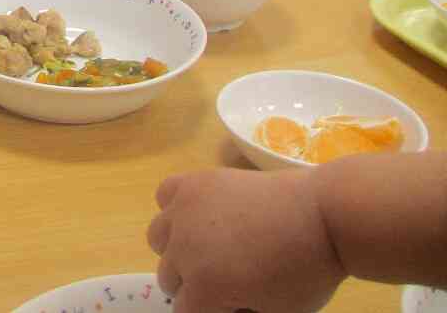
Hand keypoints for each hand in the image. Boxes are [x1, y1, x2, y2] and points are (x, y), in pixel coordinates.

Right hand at [147, 168, 344, 312]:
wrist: (324, 214)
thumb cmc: (307, 271)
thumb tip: (224, 307)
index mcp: (205, 287)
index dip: (208, 312)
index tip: (227, 306)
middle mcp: (184, 248)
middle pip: (169, 278)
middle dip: (194, 285)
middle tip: (227, 279)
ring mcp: (184, 210)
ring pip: (157, 238)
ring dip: (177, 248)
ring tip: (208, 246)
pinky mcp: (193, 182)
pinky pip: (164, 196)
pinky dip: (175, 208)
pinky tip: (200, 215)